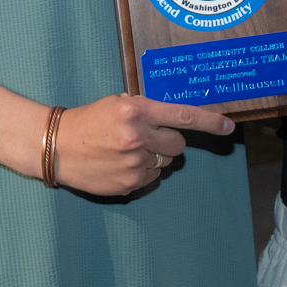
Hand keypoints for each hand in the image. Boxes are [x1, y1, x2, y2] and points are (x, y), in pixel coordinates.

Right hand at [51, 95, 233, 195]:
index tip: (229, 127)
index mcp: (136, 111)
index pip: (184, 116)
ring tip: (126, 151)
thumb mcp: (117, 103)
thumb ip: (147, 109)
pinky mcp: (129, 184)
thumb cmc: (89, 121)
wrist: (56, 147)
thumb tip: (178, 117)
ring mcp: (134, 163)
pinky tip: (120, 164)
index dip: (211, 122)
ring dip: (153, 157)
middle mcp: (138, 136)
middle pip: (179, 143)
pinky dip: (141, 171)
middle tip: (147, 137)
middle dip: (168, 141)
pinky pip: (151, 177)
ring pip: (165, 162)